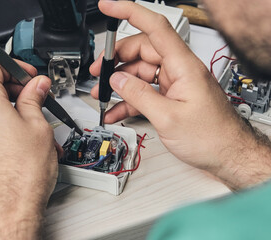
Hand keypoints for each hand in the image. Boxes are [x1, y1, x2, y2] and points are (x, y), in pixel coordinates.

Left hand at [0, 58, 58, 237]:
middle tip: (38, 97)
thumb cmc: (21, 176)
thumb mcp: (38, 128)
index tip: (28, 74)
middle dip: (17, 88)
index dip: (11, 64)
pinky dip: (9, 127)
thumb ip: (35, 99)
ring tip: (39, 125)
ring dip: (17, 111)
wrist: (8, 211)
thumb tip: (37, 85)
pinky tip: (29, 141)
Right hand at [91, 1, 270, 188]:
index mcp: (183, 66)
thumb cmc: (212, 137)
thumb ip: (139, 95)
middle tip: (99, 72)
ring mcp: (174, 83)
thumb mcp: (168, 117)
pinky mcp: (170, 96)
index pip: (155, 27)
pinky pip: (144, 91)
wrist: (227, 155)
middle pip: (141, 51)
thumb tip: (118, 81)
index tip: (108, 7)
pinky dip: (128, 100)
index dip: (130, 12)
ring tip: (102, 95)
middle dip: (116, 60)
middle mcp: (179, 70)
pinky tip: (115, 110)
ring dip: (119, 83)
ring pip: (140, 73)